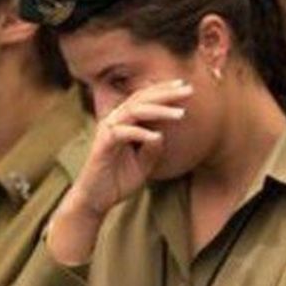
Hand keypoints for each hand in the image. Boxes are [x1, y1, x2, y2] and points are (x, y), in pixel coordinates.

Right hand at [70, 79, 191, 217]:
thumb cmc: (120, 178)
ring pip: (133, 112)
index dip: (163, 90)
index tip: (185, 85)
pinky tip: (157, 136)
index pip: (144, 98)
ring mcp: (107, 132)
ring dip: (158, 110)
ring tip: (180, 114)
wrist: (96, 200)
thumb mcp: (145, 163)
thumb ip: (154, 148)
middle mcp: (114, 121)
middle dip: (166, 93)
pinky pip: (121, 133)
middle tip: (189, 90)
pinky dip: (140, 133)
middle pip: (140, 99)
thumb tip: (161, 134)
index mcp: (124, 121)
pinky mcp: (102, 146)